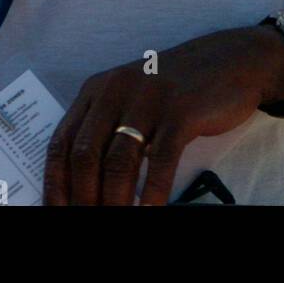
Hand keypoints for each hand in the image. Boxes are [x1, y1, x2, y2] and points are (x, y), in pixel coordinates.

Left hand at [43, 25, 283, 205]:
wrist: (228, 60)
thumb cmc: (173, 91)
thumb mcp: (129, 100)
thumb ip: (106, 130)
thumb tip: (83, 184)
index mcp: (95, 91)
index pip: (62, 142)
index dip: (55, 183)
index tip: (57, 211)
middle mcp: (115, 91)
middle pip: (86, 155)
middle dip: (84, 197)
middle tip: (87, 221)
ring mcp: (147, 99)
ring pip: (119, 160)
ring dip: (114, 201)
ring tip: (115, 222)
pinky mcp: (180, 110)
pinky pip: (161, 158)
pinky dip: (152, 191)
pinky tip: (151, 210)